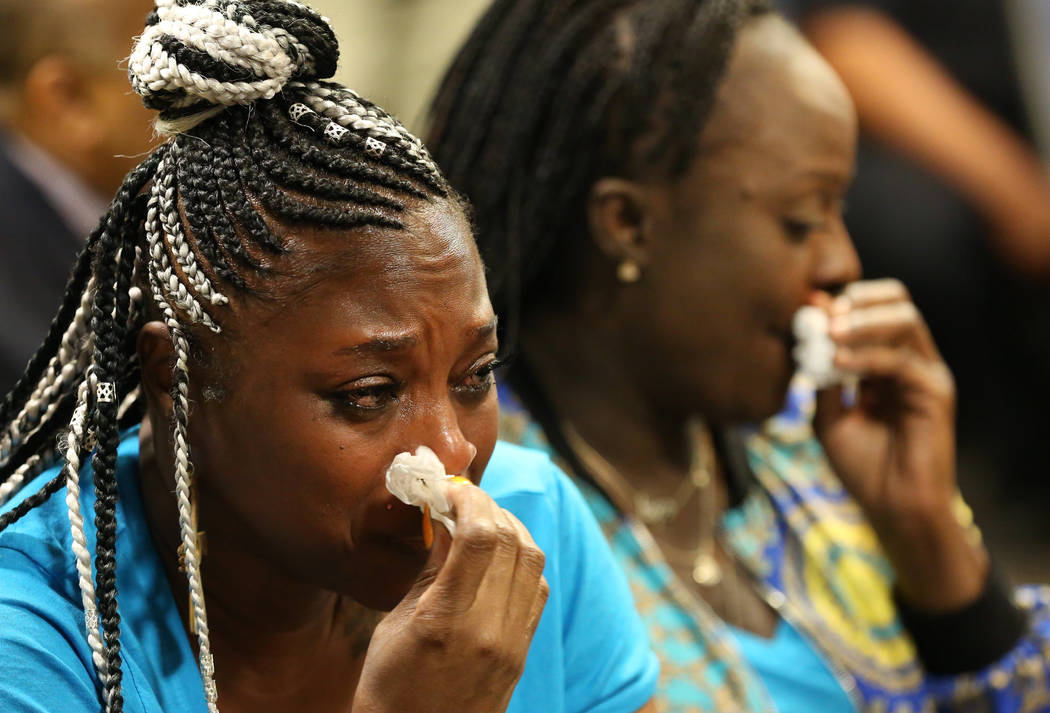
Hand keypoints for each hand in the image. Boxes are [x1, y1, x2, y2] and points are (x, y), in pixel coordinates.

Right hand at [353, 480, 548, 712]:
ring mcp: (513, 642)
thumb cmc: (388, 687)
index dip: (469, 499)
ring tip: (482, 518)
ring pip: (533, 559)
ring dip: (511, 526)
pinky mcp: (524, 651)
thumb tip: (446, 517)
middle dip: (488, 506)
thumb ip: (428, 569)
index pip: (479, 537)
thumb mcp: (393, 624)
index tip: (450, 488)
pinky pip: (538, 587)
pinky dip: (523, 558)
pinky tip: (498, 553)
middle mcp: (489, 630)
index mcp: (445, 621)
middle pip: (511, 540)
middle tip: (464, 496)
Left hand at [812, 279, 986, 610]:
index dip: (843, 303)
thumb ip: (822, 382)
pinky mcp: (936, 392)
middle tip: (823, 313)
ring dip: (862, 321)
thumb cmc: (863, 467)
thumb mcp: (828, 418)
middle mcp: (910, 361)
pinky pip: (901, 360)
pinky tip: (838, 363)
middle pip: (896, 302)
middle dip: (857, 300)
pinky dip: (866, 356)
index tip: (808, 307)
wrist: (892, 507)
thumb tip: (806, 343)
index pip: (873, 309)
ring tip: (829, 332)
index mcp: (885, 363)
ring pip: (904, 320)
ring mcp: (926, 374)